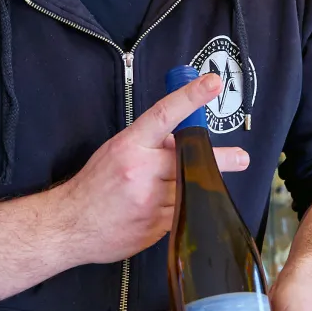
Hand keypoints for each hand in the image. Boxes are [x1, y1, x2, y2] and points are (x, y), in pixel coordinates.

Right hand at [58, 72, 249, 265]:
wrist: (71, 225)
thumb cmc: (95, 184)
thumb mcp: (117, 150)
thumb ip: (150, 142)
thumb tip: (183, 135)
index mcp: (130, 145)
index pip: (165, 114)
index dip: (191, 97)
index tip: (212, 83)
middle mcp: (141, 171)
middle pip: (191, 158)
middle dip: (221, 158)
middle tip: (241, 157)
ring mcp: (150, 202)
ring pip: (191, 188)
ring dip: (199, 185)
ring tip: (201, 184)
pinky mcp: (156, 227)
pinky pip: (183, 212)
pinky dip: (184, 207)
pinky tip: (175, 207)